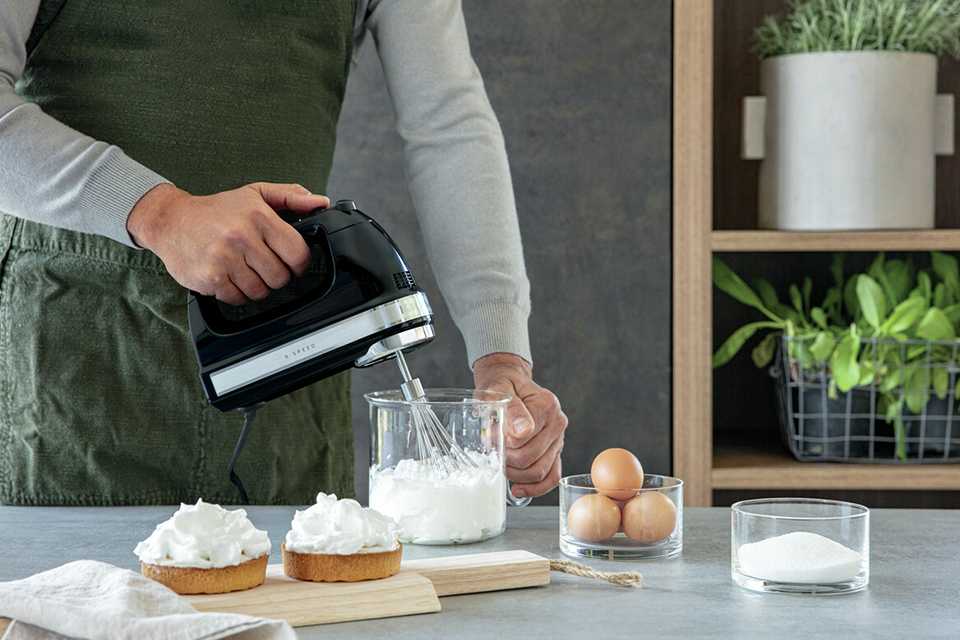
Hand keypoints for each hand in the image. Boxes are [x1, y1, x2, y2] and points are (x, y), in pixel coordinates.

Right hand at [127, 182, 329, 303]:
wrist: (170, 220)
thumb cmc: (216, 209)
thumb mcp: (255, 194)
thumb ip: (290, 197)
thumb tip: (320, 202)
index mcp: (259, 216)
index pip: (297, 254)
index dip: (298, 263)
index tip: (290, 262)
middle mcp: (242, 237)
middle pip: (280, 277)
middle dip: (275, 275)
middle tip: (262, 265)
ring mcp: (225, 259)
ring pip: (261, 291)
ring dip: (256, 286)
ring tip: (244, 270)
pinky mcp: (211, 278)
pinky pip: (238, 298)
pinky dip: (237, 293)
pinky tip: (229, 277)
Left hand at [473, 353, 567, 497]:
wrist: (508, 382)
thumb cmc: (501, 386)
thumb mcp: (498, 389)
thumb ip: (510, 409)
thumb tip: (521, 432)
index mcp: (546, 404)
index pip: (524, 436)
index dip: (503, 441)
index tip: (490, 435)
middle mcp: (557, 422)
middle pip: (531, 457)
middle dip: (506, 459)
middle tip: (492, 450)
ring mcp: (558, 438)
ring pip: (539, 471)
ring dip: (515, 474)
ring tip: (501, 464)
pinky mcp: (555, 452)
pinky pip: (551, 476)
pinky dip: (535, 488)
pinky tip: (517, 489)